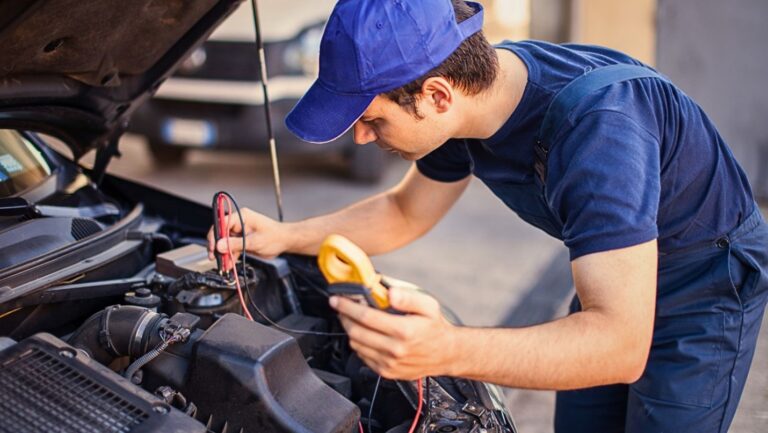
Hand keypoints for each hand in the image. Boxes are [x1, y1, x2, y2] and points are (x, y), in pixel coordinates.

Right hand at [206, 207, 289, 264]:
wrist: (285, 241)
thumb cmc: (275, 236)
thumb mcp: (254, 241)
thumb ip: (236, 244)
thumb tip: (219, 246)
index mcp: (242, 216)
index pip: (221, 223)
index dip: (215, 235)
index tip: (213, 247)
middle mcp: (239, 222)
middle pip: (221, 233)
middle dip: (217, 246)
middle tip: (215, 258)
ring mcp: (240, 231)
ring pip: (225, 242)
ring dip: (223, 254)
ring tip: (224, 264)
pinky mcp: (242, 240)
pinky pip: (231, 248)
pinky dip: (230, 256)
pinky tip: (229, 263)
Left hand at [330, 286, 457, 379]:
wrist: (446, 354)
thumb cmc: (435, 328)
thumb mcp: (428, 305)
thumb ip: (407, 297)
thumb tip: (389, 292)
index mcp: (404, 330)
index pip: (366, 316)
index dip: (347, 306)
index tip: (336, 299)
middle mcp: (395, 349)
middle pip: (356, 332)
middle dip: (344, 317)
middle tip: (341, 307)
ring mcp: (389, 363)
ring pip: (356, 345)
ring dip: (350, 330)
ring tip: (353, 319)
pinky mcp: (386, 372)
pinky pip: (363, 357)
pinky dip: (359, 344)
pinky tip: (365, 334)